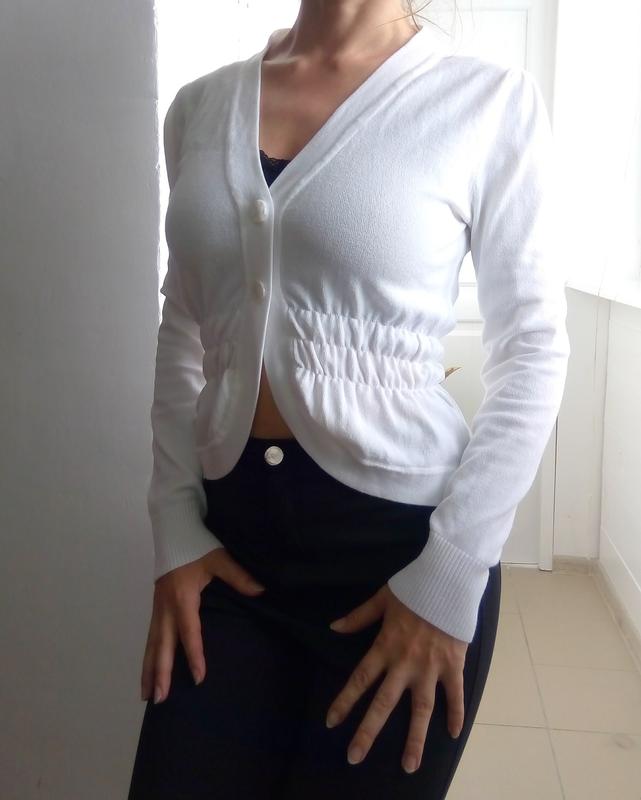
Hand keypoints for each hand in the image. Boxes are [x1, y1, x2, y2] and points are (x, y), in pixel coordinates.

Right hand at [140, 547, 265, 703]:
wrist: (173, 530)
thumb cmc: (196, 544)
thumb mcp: (220, 559)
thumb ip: (238, 577)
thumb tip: (260, 591)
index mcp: (182, 597)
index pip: (189, 632)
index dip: (193, 655)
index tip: (198, 678)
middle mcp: (166, 606)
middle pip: (162, 645)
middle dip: (160, 672)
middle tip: (160, 699)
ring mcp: (158, 606)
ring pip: (151, 643)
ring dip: (149, 669)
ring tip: (146, 695)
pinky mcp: (156, 605)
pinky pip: (151, 635)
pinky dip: (148, 655)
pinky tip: (148, 670)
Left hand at [326, 584, 467, 773]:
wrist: (448, 580)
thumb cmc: (414, 588)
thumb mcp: (382, 599)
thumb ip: (359, 617)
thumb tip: (334, 627)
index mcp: (385, 646)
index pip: (360, 679)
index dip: (344, 701)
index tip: (332, 722)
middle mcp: (405, 663)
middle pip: (384, 703)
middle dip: (368, 731)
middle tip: (355, 757)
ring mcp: (431, 667)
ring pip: (421, 709)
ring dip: (414, 739)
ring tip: (409, 766)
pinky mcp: (453, 665)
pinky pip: (455, 694)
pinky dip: (456, 713)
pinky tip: (454, 734)